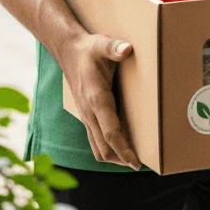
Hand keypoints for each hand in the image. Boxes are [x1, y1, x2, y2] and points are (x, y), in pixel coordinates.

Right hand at [60, 33, 141, 169]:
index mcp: (96, 99)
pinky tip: (120, 147)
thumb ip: (114, 47)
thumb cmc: (89, 50)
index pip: (111, 133)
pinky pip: (95, 140)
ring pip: (98, 148)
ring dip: (114, 157)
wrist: (68, 52)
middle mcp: (89, 112)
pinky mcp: (86, 116)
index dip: (124, 150)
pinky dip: (107, 148)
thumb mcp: (102, 44)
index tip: (136, 162)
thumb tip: (126, 49)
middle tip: (141, 165)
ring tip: (132, 161)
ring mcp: (86, 116)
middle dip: (121, 159)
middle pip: (104, 148)